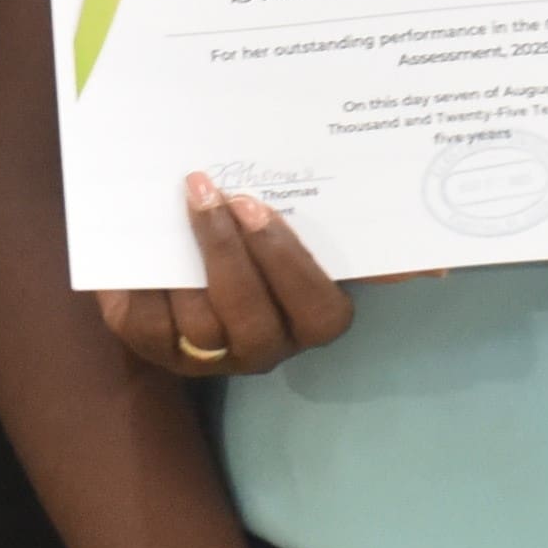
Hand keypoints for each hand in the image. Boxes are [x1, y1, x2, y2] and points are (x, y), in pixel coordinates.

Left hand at [95, 173, 354, 381]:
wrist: (177, 249)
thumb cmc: (252, 234)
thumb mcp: (288, 227)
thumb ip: (335, 227)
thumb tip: (404, 235)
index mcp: (306, 319)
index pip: (321, 314)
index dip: (288, 263)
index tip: (255, 205)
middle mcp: (261, 346)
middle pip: (254, 321)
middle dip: (230, 254)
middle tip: (211, 193)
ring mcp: (207, 354)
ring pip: (203, 326)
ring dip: (189, 261)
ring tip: (180, 204)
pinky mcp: (155, 348)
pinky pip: (148, 327)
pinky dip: (144, 285)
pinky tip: (143, 243)